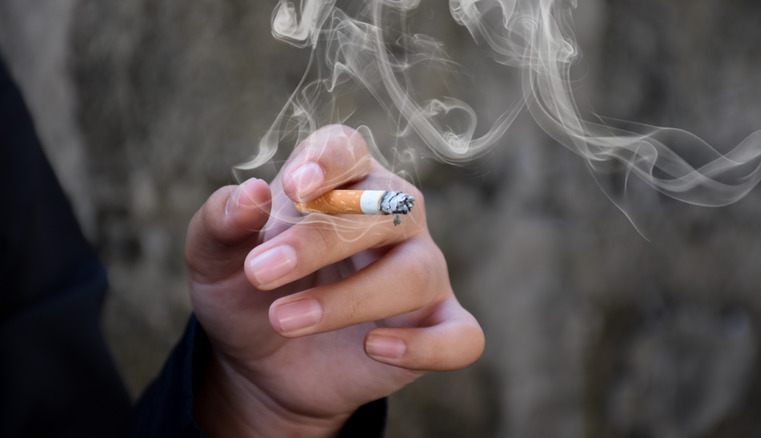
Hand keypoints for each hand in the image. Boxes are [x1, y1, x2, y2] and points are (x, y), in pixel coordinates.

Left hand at [186, 125, 483, 436]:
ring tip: (285, 320)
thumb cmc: (247, 295)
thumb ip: (222, 222)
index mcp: (342, 184)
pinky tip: (376, 347)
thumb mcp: (213, 259)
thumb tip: (251, 192)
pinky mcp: (435, 326)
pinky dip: (426, 345)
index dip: (328, 161)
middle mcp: (393, 219)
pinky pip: (460, 335)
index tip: (295, 188)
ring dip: (351, 298)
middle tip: (260, 273)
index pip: (349, 149)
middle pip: (384, 210)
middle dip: (321, 241)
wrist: (262, 364)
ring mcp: (420, 272)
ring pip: (415, 273)